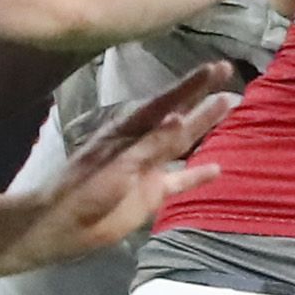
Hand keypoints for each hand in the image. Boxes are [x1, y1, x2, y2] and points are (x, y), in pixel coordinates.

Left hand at [0, 65, 235, 270]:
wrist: (64, 225)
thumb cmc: (84, 188)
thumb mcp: (118, 165)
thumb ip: (151, 144)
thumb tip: (180, 117)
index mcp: (130, 129)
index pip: (167, 101)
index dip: (192, 85)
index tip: (216, 68)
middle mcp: (143, 142)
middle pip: (180, 116)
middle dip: (203, 98)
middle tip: (230, 77)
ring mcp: (149, 167)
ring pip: (183, 143)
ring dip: (204, 126)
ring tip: (229, 107)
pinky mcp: (152, 192)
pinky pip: (180, 181)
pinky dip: (197, 175)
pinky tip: (217, 169)